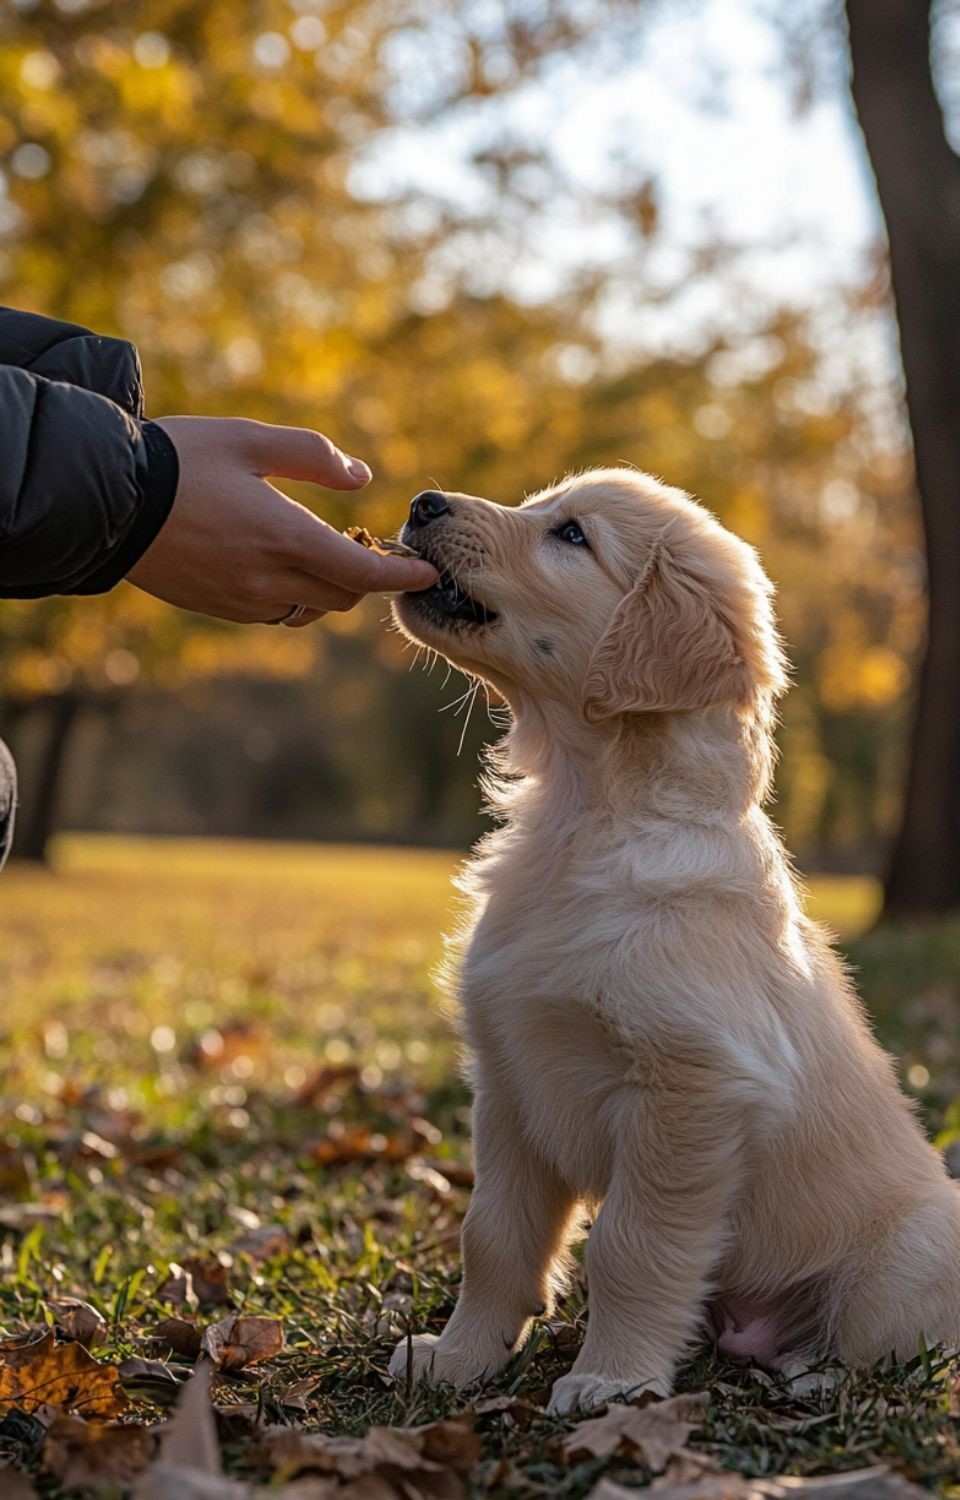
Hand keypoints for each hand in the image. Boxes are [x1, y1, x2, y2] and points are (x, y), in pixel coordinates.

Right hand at [127, 416, 437, 623]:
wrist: (106, 502)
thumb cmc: (180, 461)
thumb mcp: (251, 441)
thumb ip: (314, 457)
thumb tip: (362, 477)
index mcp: (287, 538)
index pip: (365, 574)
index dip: (402, 576)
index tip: (428, 572)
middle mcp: (269, 580)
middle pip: (343, 597)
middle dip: (366, 578)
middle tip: (368, 546)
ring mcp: (242, 600)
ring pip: (309, 610)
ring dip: (329, 590)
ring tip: (325, 553)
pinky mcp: (218, 607)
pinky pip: (274, 613)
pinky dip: (293, 596)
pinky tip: (281, 565)